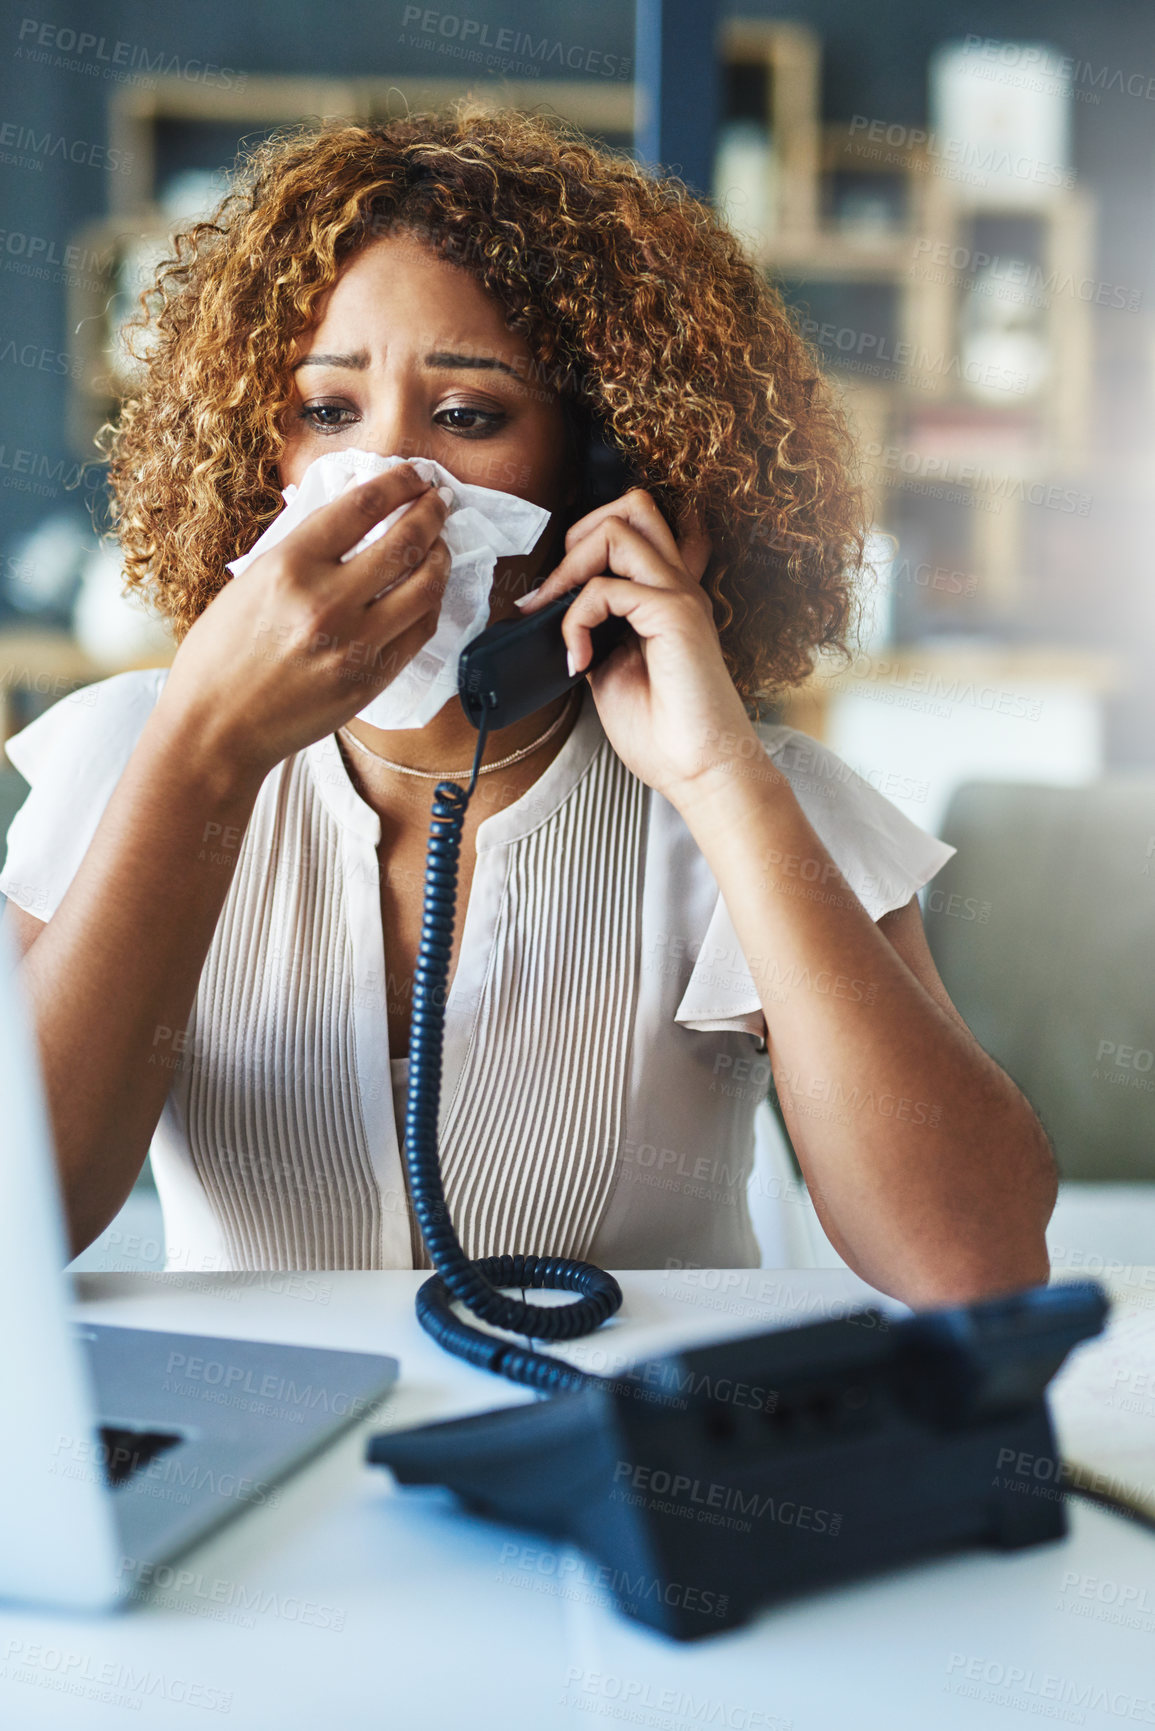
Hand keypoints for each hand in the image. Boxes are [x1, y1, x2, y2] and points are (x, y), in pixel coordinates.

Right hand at [159, 464, 450, 783]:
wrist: (216, 729)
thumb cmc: (221, 655)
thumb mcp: (250, 582)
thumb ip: (303, 549)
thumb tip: (355, 516)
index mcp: (288, 566)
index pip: (363, 506)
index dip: (399, 482)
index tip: (413, 474)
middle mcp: (325, 602)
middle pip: (404, 541)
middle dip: (431, 512)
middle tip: (439, 500)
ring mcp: (353, 645)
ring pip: (425, 587)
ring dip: (441, 557)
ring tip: (440, 545)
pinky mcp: (369, 681)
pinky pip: (420, 632)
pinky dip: (430, 604)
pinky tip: (428, 591)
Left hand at [517, 488, 759, 805]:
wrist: (700, 771)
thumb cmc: (665, 733)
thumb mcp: (612, 670)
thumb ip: (595, 631)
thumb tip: (552, 611)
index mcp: (667, 597)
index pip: (641, 530)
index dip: (589, 543)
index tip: (551, 597)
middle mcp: (677, 586)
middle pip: (632, 505)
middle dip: (577, 535)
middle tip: (552, 594)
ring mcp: (679, 595)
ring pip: (616, 526)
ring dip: (568, 569)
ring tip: (553, 618)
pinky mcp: (675, 613)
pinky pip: (604, 587)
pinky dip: (575, 620)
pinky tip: (580, 662)